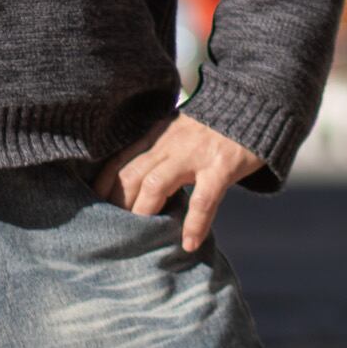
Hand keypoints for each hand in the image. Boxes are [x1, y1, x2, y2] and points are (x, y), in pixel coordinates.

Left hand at [105, 114, 266, 254]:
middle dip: (118, 204)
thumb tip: (140, 184)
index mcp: (158, 135)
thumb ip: (160, 151)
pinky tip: (189, 243)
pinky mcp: (222, 166)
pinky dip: (195, 223)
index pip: (120, 160)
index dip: (104, 184)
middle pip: (132, 175)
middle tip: (112, 231)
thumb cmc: (213, 126)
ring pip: (157, 184)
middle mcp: (171, 143)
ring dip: (145, 212)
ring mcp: (196, 154)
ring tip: (141, 239)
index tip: (93, 206)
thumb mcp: (179, 131)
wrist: (253, 103)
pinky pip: (204, 198)